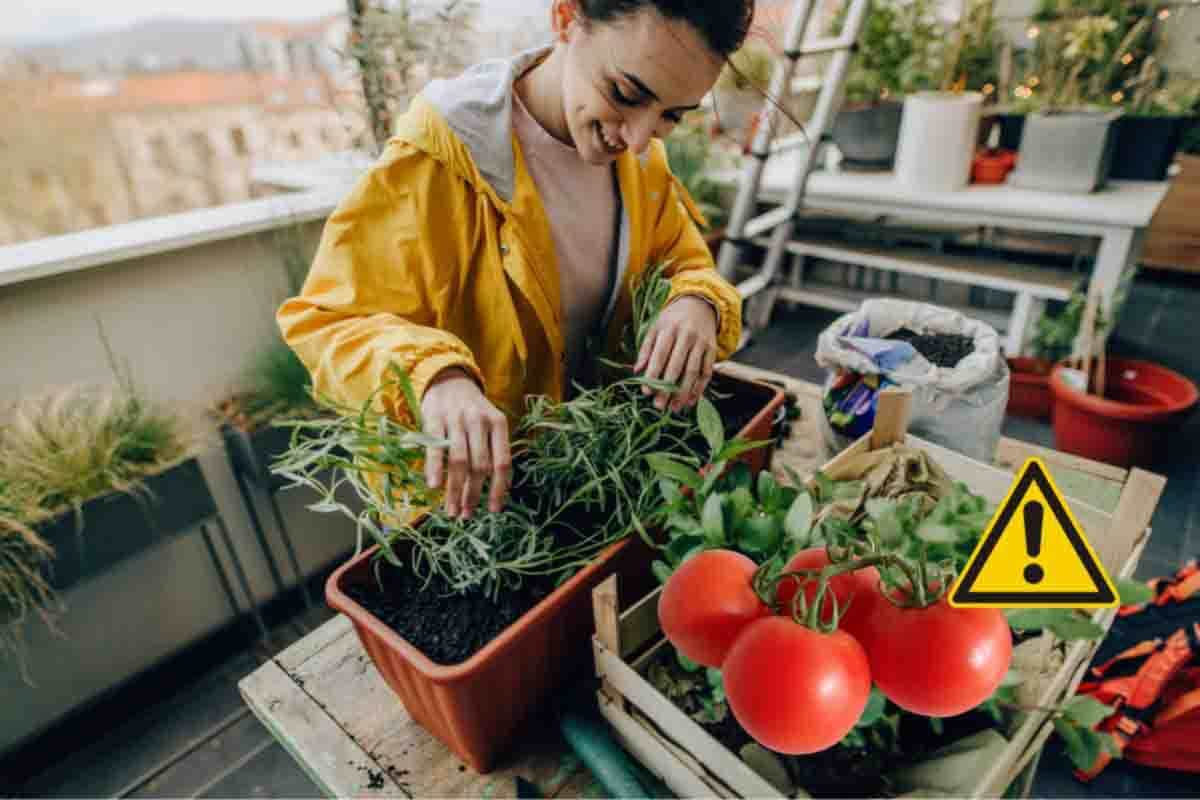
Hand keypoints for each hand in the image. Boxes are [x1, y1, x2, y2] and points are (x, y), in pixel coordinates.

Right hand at [421, 367, 511, 518]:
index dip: (499, 489)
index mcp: (498, 424)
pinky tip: (434, 487)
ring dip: (455, 490)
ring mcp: (457, 419)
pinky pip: (435, 449)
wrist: (447, 379)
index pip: (502, 462)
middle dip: (474, 494)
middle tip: (467, 515)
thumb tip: (501, 489)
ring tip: (452, 510)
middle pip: (479, 466)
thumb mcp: (489, 424)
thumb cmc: (471, 410)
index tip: (494, 510)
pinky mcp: (434, 418)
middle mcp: (479, 420)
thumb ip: (494, 451)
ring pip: (459, 461)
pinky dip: (435, 469)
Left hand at [635, 295, 717, 412]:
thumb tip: (637, 370)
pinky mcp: (712, 349)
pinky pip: (707, 372)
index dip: (653, 375)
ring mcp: (701, 343)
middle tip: (659, 405)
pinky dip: (700, 388)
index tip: (646, 392)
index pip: (660, 355)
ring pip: (693, 372)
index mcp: (669, 329)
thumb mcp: (655, 327)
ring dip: (684, 392)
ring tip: (674, 408)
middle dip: (667, 389)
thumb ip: (646, 348)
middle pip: (677, 367)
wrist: (700, 304)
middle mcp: (687, 336)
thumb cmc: (672, 319)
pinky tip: (691, 400)